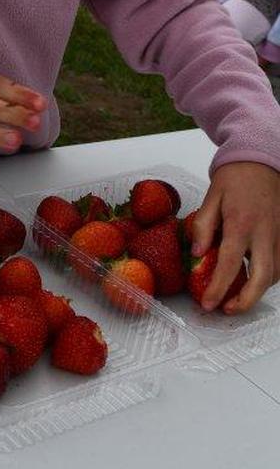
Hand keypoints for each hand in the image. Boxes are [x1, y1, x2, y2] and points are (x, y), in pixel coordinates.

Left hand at [190, 161, 279, 312]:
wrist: (261, 160)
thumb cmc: (235, 177)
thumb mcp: (211, 196)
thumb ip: (203, 226)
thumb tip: (197, 253)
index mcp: (242, 223)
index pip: (230, 263)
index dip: (218, 287)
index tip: (208, 303)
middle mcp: (264, 233)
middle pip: (262, 277)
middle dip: (246, 300)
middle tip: (227, 309)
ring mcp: (278, 235)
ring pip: (274, 274)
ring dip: (257, 291)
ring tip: (237, 298)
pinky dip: (268, 277)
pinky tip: (254, 279)